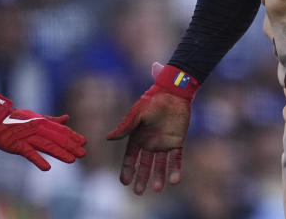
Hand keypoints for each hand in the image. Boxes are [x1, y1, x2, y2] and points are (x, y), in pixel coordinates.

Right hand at [0, 93, 85, 170]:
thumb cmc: (16, 119)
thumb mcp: (35, 117)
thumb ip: (52, 120)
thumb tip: (67, 118)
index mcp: (42, 122)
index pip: (60, 130)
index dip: (72, 136)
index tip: (84, 142)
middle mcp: (37, 128)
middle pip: (56, 138)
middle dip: (70, 146)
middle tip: (83, 153)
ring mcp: (27, 137)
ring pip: (46, 145)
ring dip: (60, 152)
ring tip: (72, 160)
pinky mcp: (17, 145)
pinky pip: (29, 153)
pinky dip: (38, 160)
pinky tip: (47, 168)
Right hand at [106, 62, 198, 193]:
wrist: (173, 93)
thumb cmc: (152, 101)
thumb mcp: (137, 114)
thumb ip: (125, 127)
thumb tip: (108, 138)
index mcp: (138, 136)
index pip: (131, 157)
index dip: (128, 169)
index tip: (124, 182)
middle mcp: (150, 142)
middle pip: (145, 164)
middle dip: (141, 177)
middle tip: (138, 192)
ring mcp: (164, 143)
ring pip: (160, 164)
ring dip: (158, 176)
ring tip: (157, 189)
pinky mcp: (177, 142)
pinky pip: (176, 158)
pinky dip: (175, 169)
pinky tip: (174, 180)